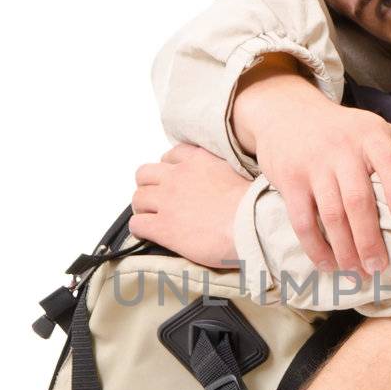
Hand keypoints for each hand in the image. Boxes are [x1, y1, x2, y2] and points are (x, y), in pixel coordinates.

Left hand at [129, 144, 248, 268]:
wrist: (252, 224)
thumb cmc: (254, 203)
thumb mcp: (240, 172)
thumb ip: (223, 170)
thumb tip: (224, 180)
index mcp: (198, 160)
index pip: (171, 155)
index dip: (169, 169)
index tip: (174, 180)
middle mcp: (178, 176)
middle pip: (145, 174)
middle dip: (149, 187)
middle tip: (158, 200)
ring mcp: (168, 201)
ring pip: (138, 198)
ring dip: (143, 208)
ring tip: (152, 218)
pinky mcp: (163, 226)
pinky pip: (137, 224)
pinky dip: (140, 229)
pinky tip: (149, 234)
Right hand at [233, 70, 390, 273]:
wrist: (286, 113)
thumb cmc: (340, 129)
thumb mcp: (371, 125)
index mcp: (369, 135)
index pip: (389, 162)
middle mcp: (341, 150)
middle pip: (358, 200)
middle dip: (369, 239)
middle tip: (379, 267)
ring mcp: (313, 166)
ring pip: (331, 215)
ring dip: (345, 250)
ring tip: (357, 274)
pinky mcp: (290, 181)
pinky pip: (302, 220)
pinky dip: (315, 247)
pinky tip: (327, 265)